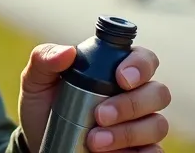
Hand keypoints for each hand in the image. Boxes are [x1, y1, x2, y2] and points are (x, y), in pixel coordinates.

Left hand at [19, 44, 170, 151]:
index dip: (141, 65)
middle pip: (158, 92)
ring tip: (94, 141)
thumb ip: (45, 59)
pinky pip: (155, 152)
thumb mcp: (36, 81)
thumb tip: (67, 52)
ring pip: (157, 124)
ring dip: (128, 133)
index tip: (120, 78)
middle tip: (100, 115)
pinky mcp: (140, 151)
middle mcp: (137, 95)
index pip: (145, 59)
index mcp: (118, 69)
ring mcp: (142, 124)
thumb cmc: (44, 106)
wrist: (40, 143)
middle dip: (131, 104)